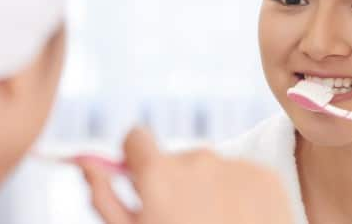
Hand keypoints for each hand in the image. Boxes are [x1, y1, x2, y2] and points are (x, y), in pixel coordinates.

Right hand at [79, 128, 293, 223]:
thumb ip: (105, 198)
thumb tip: (86, 164)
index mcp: (158, 173)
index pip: (135, 137)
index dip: (134, 160)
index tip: (141, 182)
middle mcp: (197, 158)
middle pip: (175, 159)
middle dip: (174, 184)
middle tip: (183, 222)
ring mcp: (236, 165)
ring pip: (211, 168)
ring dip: (207, 190)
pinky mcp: (266, 176)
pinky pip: (242, 175)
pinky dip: (238, 195)